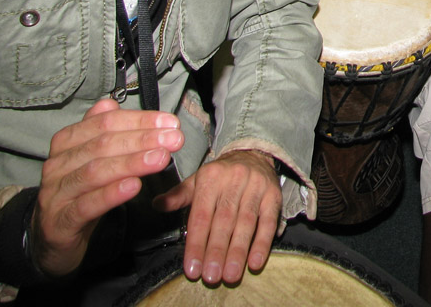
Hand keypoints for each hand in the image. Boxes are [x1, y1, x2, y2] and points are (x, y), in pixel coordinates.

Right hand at [32, 99, 183, 276]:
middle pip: (102, 145)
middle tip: (174, 139)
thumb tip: (112, 104)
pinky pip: (86, 205)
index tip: (171, 123)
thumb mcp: (91, 158)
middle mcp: (57, 164)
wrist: (52, 237)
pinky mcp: (59, 222)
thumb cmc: (79, 192)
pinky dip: (112, 194)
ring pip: (95, 172)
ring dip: (132, 163)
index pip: (105, 122)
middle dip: (142, 139)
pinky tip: (134, 186)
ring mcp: (55, 193)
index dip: (139, 120)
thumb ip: (102, 131)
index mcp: (66, 142)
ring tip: (160, 158)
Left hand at [154, 149, 281, 284]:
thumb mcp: (197, 180)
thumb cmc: (221, 175)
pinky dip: (262, 243)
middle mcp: (234, 179)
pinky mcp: (274, 194)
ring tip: (230, 274)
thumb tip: (156, 205)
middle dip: (217, 251)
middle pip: (224, 221)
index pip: (202, 215)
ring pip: (246, 223)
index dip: (197, 243)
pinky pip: (268, 221)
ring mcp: (256, 186)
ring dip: (238, 251)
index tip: (192, 268)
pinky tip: (255, 262)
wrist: (253, 153)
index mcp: (211, 177)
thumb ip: (178, 196)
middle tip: (211, 276)